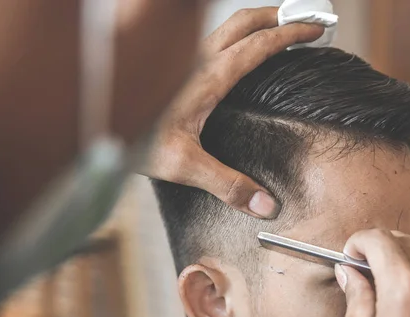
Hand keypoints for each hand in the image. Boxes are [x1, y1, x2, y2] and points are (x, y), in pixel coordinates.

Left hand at [138, 7, 323, 218]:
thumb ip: (227, 184)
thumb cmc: (132, 141)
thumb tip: (264, 204)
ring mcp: (186, 59)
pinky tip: (238, 55)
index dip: (291, 34)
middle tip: (304, 18)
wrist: (93, 125)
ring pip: (228, 26)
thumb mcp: (184, 165)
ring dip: (257, 22)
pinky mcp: (176, 66)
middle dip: (278, 14)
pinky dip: (237, 36)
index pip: (261, 44)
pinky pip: (213, 39)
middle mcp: (199, 59)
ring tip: (277, 29)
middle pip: (246, 20)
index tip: (316, 31)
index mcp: (210, 76)